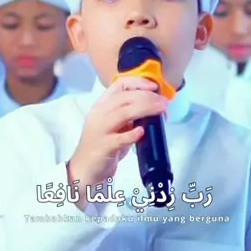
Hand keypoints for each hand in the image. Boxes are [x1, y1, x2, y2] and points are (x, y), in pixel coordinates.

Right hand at [67, 76, 167, 209]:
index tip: (154, 88)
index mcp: (102, 104)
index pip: (120, 85)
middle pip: (125, 98)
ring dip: (145, 109)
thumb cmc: (105, 144)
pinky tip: (141, 132)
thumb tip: (156, 107)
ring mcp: (100, 130)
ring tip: (161, 111)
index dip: (138, 83)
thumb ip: (130, 114)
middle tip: (164, 103)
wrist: (86, 168)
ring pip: (122, 113)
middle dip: (148, 97)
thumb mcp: (116, 124)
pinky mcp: (103, 147)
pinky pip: (118, 139)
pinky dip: (131, 134)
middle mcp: (99, 113)